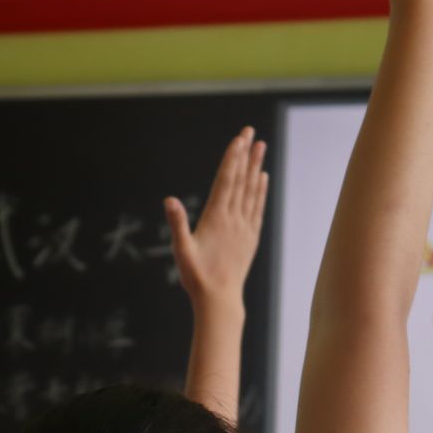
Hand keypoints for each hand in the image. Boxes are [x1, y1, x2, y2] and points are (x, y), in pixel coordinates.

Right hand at [167, 128, 268, 309]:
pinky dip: (260, 191)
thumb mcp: (181, 250)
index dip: (232, 158)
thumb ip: (177, 223)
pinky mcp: (250, 237)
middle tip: (251, 131)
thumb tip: (169, 200)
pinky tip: (262, 179)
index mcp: (216, 218)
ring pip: (252, 190)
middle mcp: (234, 219)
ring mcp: (244, 227)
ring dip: (256, 167)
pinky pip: (257, 208)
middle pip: (241, 180)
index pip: (226, 181)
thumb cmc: (197, 277)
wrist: (220, 300)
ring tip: (261, 146)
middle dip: (246, 154)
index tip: (238, 139)